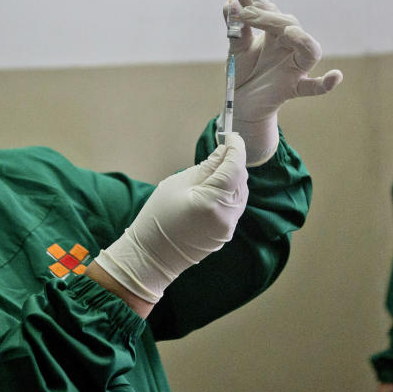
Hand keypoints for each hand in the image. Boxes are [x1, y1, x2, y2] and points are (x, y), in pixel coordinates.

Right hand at [95, 134, 248, 303]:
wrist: (152, 255)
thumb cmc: (158, 216)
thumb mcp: (178, 184)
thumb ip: (205, 167)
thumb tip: (223, 152)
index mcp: (212, 200)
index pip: (235, 167)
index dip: (236, 148)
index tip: (232, 136)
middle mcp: (226, 215)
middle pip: (241, 179)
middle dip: (234, 162)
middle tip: (220, 150)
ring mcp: (228, 227)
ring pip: (241, 193)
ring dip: (233, 178)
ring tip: (214, 170)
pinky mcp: (226, 233)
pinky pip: (234, 206)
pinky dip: (229, 193)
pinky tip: (214, 188)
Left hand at [222, 0, 341, 164]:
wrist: (241, 102)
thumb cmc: (244, 72)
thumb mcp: (237, 49)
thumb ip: (235, 29)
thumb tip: (230, 4)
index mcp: (275, 34)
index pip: (272, 12)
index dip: (259, 3)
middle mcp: (289, 46)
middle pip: (289, 25)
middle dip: (268, 17)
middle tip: (246, 15)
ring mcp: (295, 67)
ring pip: (310, 50)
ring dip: (302, 39)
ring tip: (289, 31)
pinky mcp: (294, 88)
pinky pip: (314, 87)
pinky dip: (326, 83)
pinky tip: (336, 76)